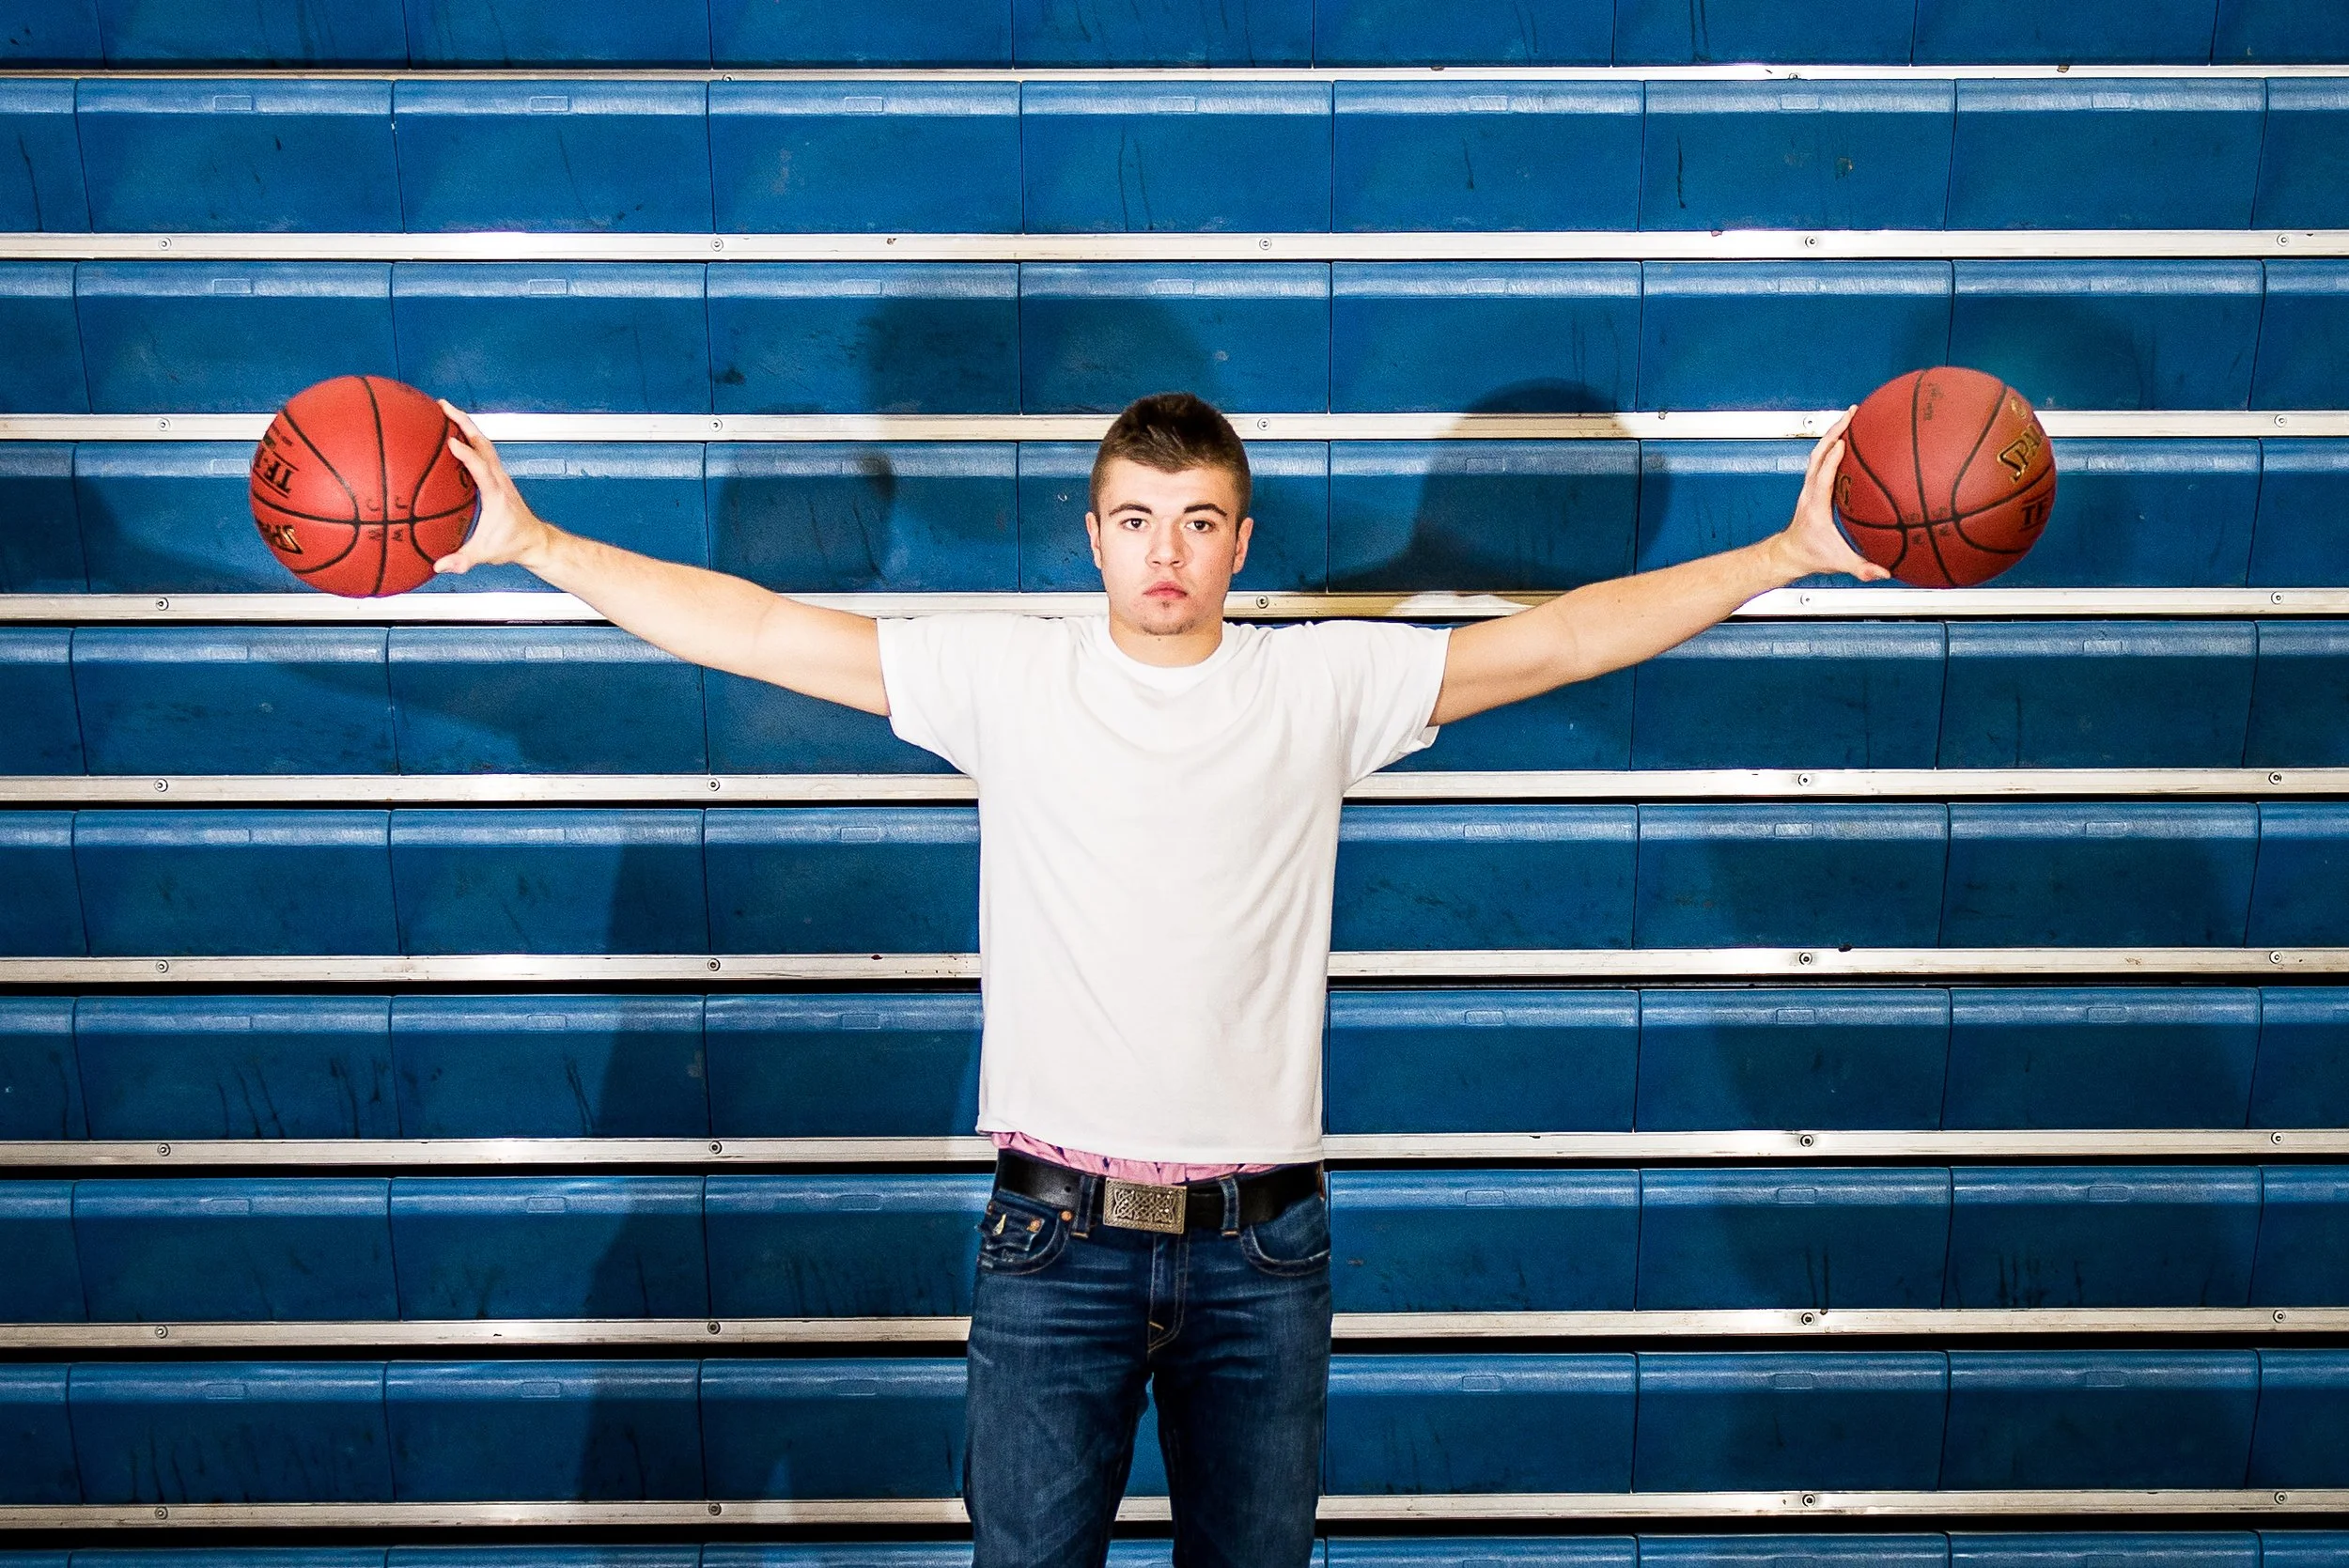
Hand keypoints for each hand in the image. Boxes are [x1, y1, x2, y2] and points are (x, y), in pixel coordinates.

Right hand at [433, 401, 554, 574]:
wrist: (534, 541)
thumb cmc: (512, 545)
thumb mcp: (486, 554)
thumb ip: (462, 561)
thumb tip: (438, 567)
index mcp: (496, 494)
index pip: (481, 468)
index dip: (467, 454)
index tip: (449, 442)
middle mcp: (499, 479)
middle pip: (483, 443)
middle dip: (463, 422)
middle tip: (442, 406)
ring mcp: (499, 475)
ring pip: (483, 442)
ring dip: (465, 424)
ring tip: (443, 410)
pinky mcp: (496, 476)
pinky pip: (481, 449)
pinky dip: (468, 436)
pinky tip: (450, 433)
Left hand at [1775, 407, 1890, 583]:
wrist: (1788, 554)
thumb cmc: (1810, 556)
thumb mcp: (1837, 563)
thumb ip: (1861, 568)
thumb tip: (1885, 573)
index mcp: (1816, 506)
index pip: (1822, 477)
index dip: (1832, 459)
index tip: (1844, 442)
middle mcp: (1810, 491)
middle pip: (1818, 453)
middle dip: (1835, 431)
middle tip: (1853, 413)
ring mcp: (1810, 486)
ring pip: (1818, 452)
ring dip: (1834, 432)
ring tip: (1853, 416)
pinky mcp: (1813, 486)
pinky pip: (1823, 459)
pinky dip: (1835, 444)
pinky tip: (1852, 438)